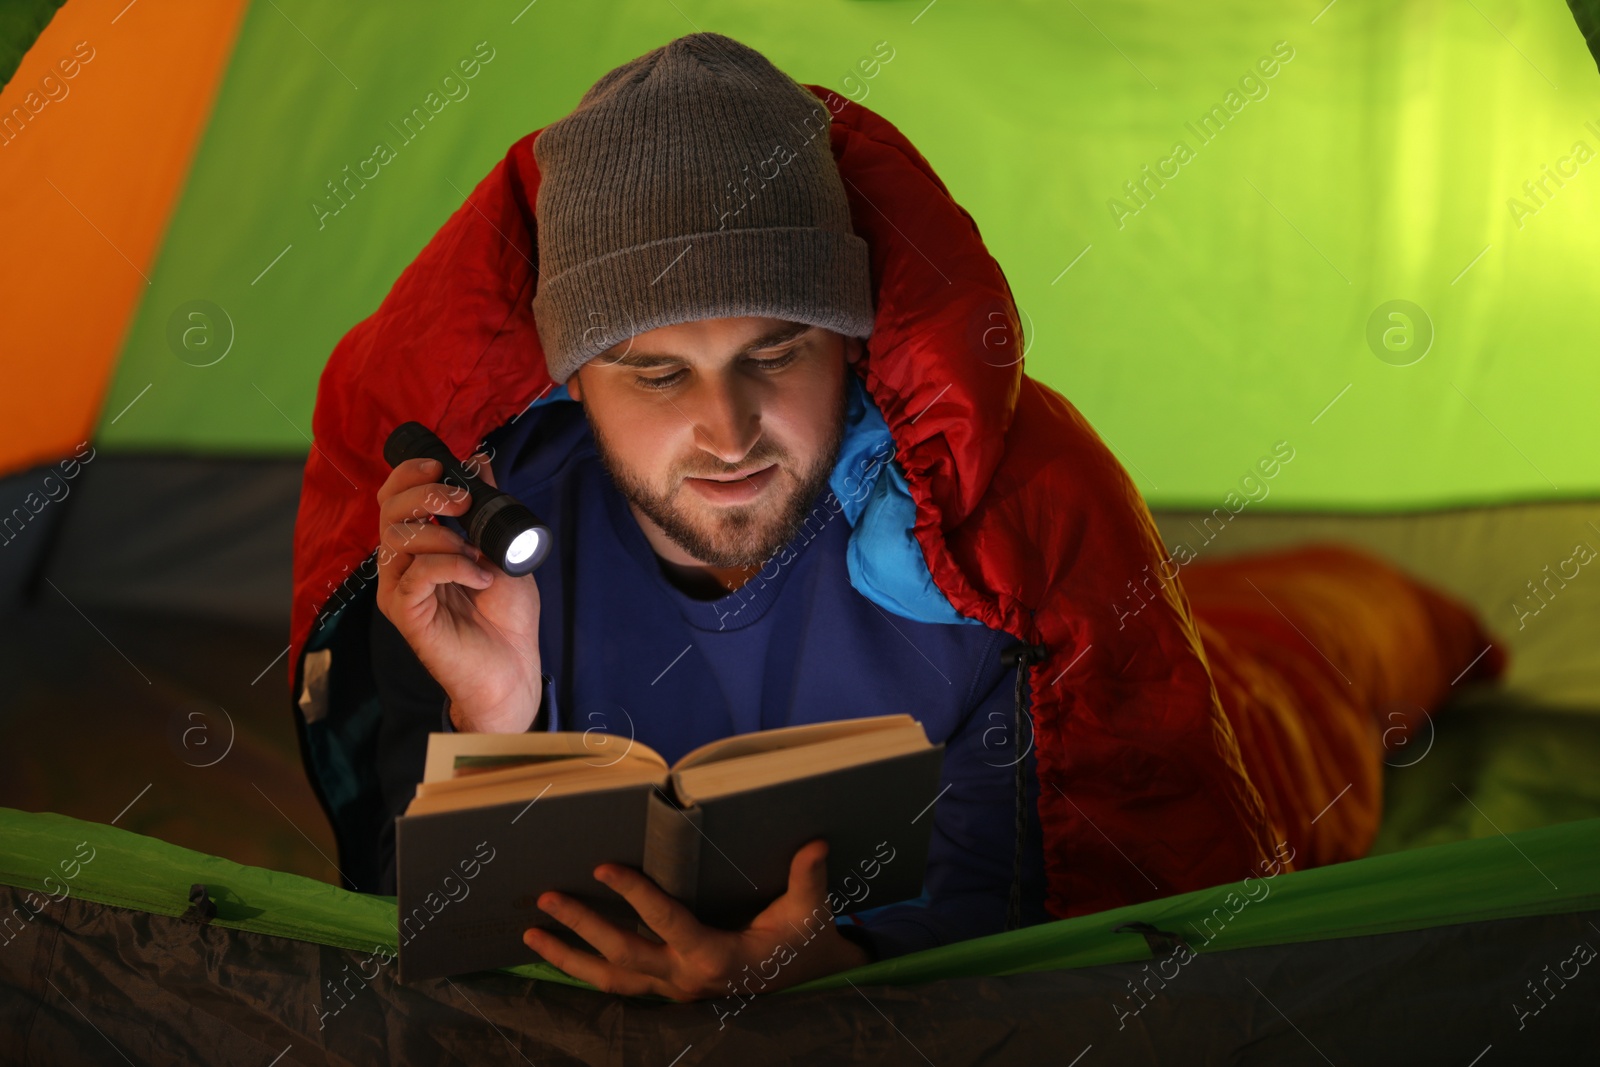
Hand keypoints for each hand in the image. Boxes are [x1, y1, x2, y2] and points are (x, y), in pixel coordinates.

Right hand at [375, 453, 541, 732]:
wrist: (513, 666)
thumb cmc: (507, 616)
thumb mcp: (502, 549)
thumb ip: (486, 508)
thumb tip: (479, 460)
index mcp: (421, 547)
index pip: (393, 499)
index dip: (409, 475)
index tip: (441, 466)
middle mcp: (403, 565)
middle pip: (388, 511)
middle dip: (425, 494)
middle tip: (462, 503)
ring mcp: (400, 588)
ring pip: (398, 538)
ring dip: (443, 536)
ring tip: (475, 555)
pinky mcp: (405, 613)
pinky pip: (417, 573)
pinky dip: (453, 567)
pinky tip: (479, 580)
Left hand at [522, 838, 871, 1001]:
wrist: (810, 977)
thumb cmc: (806, 940)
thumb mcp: (810, 912)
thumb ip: (808, 879)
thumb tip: (814, 844)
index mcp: (717, 956)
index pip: (667, 922)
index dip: (634, 895)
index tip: (603, 868)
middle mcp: (687, 977)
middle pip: (623, 955)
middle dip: (581, 927)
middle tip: (547, 898)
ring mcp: (674, 988)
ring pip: (612, 979)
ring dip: (569, 958)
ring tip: (531, 935)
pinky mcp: (669, 988)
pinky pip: (620, 984)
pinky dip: (585, 971)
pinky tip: (557, 954)